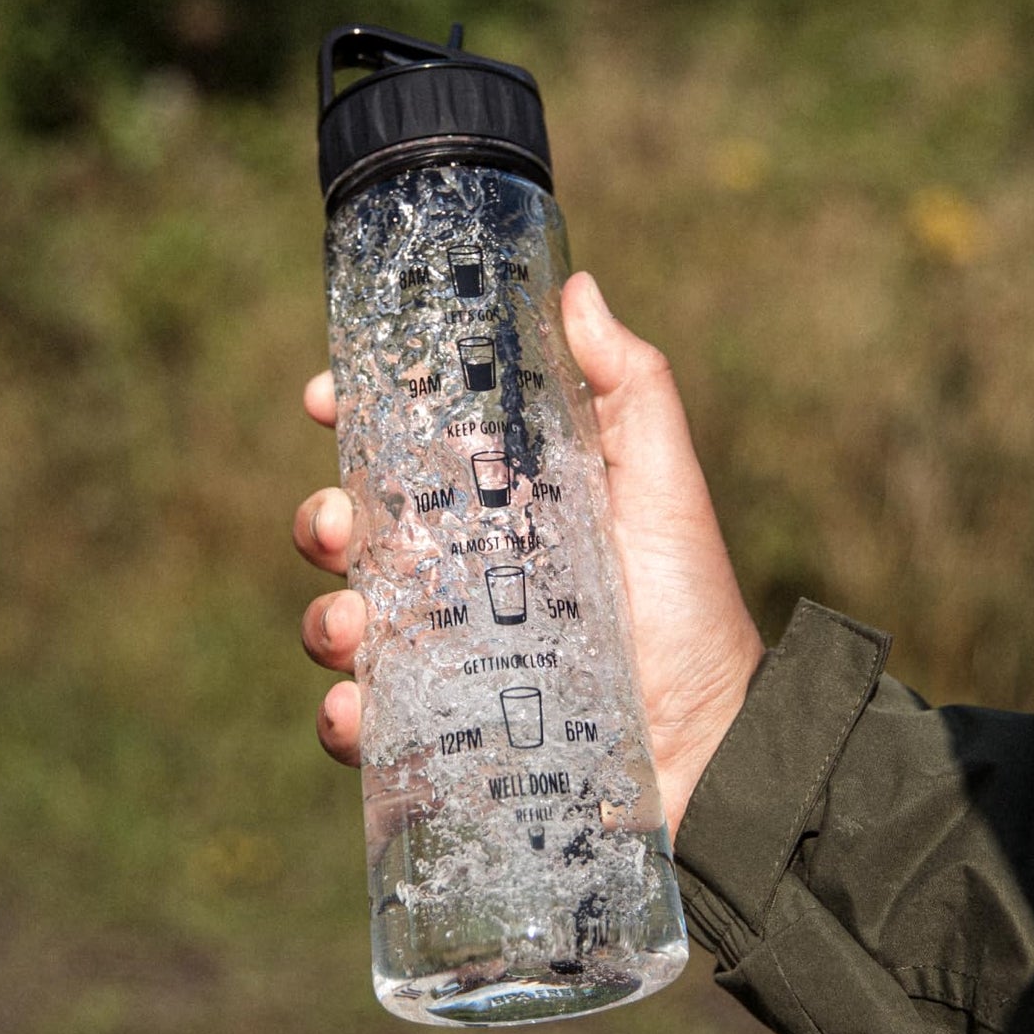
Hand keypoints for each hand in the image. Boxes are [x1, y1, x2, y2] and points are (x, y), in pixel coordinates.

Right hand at [294, 271, 764, 838]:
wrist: (712, 745)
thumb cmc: (690, 609)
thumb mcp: (665, 487)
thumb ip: (631, 390)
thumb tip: (577, 288)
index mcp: (501, 509)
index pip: (407, 452)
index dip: (355, 415)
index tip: (324, 396)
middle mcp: (462, 576)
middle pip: (356, 535)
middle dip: (321, 518)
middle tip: (335, 524)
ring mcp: (447, 654)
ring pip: (345, 624)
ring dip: (324, 619)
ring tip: (353, 626)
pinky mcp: (442, 732)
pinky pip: (365, 722)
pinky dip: (342, 716)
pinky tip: (355, 712)